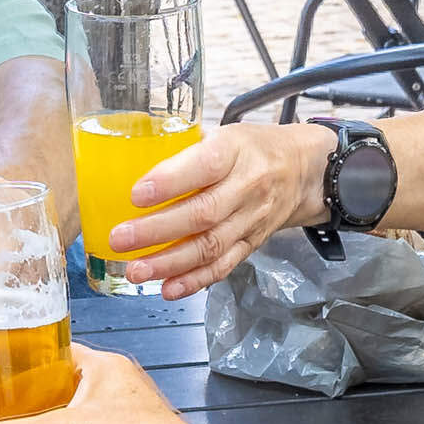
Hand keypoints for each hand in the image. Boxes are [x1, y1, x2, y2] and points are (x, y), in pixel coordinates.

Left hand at [102, 121, 338, 295]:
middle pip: (203, 214)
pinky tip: (168, 289)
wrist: (303, 172)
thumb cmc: (251, 149)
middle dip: (157, 231)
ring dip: (169, 263)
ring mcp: (251, 220)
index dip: (170, 182)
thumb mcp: (224, 133)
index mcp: (235, 150)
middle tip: (120, 239)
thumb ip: (185, 150)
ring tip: (136, 271)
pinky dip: (194, 281)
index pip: (205, 166)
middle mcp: (246, 187)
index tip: (136, 194)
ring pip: (210, 246)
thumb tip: (130, 165)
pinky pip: (223, 266)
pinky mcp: (252, 244)